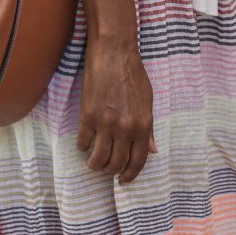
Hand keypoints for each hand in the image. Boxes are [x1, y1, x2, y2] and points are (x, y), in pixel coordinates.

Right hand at [76, 31, 155, 184]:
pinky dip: (83, 147)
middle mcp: (125, 128)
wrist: (113, 53)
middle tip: (107, 170)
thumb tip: (152, 149)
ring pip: (98, 158)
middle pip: (116, 163)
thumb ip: (149, 128)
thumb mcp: (148, 101)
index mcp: (142, 125)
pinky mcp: (87, 116)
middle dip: (111, 171)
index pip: (138, 160)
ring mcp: (105, 123)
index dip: (130, 174)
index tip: (124, 180)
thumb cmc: (133, 74)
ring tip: (93, 163)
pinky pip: (83, 141)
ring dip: (95, 165)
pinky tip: (84, 145)